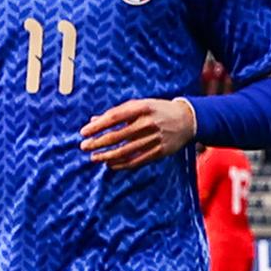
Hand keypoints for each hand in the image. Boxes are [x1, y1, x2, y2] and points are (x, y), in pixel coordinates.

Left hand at [78, 96, 198, 169]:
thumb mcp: (139, 105)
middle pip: (117, 136)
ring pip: (125, 151)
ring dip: (107, 156)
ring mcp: (155, 138)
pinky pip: (137, 161)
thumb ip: (116, 113)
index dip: (97, 126)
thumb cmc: (156, 110)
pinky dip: (121, 164)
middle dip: (97, 143)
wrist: (187, 119)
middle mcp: (148, 123)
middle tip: (84, 147)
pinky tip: (110, 165)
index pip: (114, 117)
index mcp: (142, 108)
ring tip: (94, 157)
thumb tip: (92, 121)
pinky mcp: (160, 151)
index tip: (83, 132)